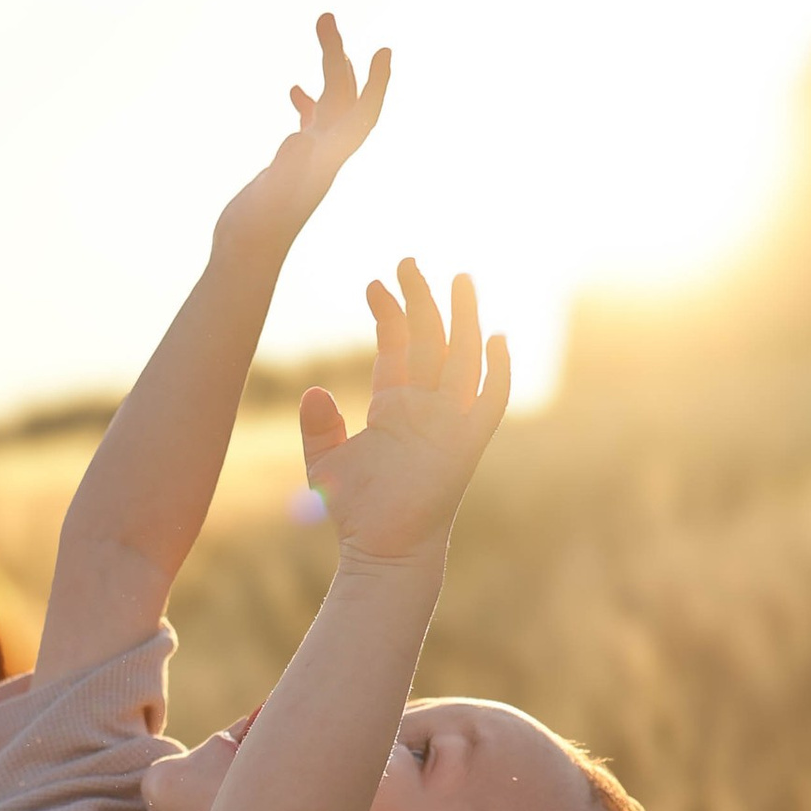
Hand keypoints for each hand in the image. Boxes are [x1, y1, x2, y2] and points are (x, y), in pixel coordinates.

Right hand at [219, 13, 390, 245]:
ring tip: (322, 38)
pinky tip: (295, 90)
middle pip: (343, 98)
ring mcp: (309, 161)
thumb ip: (288, 164)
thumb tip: (300, 137)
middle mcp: (324, 156)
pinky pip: (308, 126)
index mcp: (327, 157)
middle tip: (325, 17)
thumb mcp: (272, 194)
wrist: (244, 256)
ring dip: (327, 72)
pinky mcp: (290, 167)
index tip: (384, 51)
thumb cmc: (256, 229)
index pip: (362, 113)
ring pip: (328, 107)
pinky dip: (307, 103)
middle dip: (339, 57)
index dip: (376, 82)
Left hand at [301, 258, 510, 565]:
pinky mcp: (467, 443)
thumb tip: (312, 392)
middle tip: (409, 261)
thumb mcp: (327, 462)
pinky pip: (491, 402)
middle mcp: (427, 407)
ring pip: (462, 358)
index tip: (374, 283)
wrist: (383, 549)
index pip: (397, 346)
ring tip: (460, 278)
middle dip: (422, 300)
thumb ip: (319, 427)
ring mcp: (450, 422)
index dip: (388, 314)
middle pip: (430, 340)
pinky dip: (498, 373)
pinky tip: (498, 339)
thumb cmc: (357, 512)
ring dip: (462, 318)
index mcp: (396, 405)